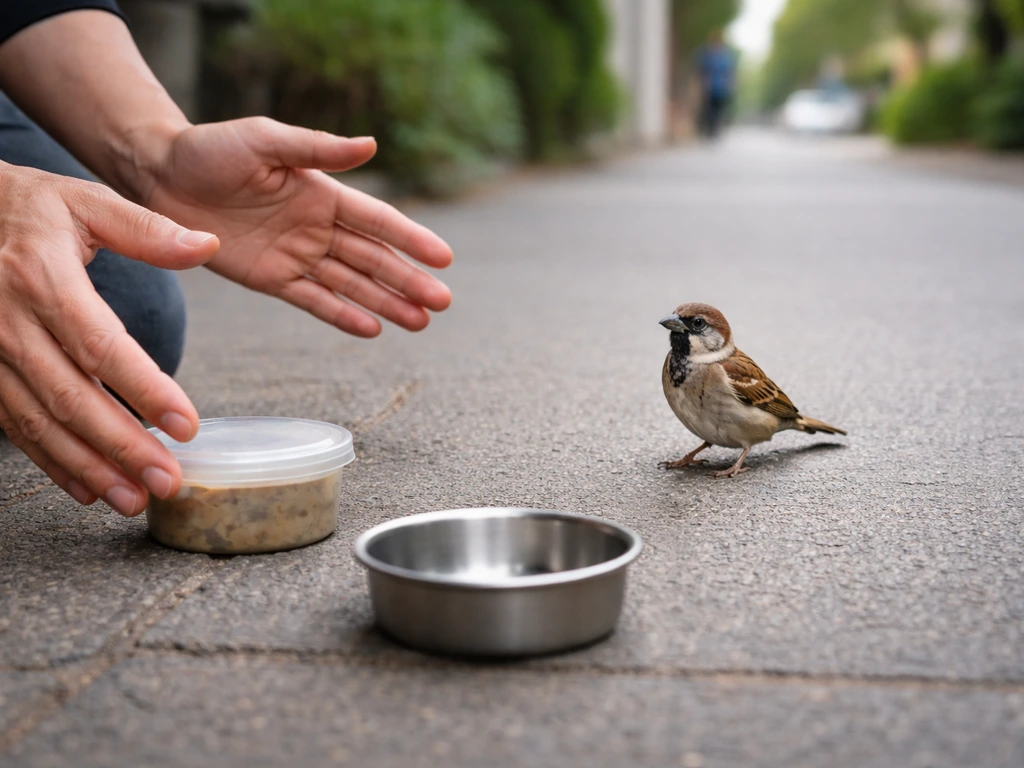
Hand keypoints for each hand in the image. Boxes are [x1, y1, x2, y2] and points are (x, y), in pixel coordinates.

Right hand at [0, 162, 219, 514]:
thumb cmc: (25, 209)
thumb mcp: (83, 201)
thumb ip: (146, 229)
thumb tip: (207, 244)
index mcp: (42, 278)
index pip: (100, 345)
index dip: (145, 390)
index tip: (186, 426)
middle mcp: (8, 323)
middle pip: (71, 397)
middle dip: (122, 447)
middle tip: (168, 481)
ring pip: (41, 422)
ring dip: (89, 467)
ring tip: (134, 499)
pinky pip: (15, 425)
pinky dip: (52, 462)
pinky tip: (87, 489)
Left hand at [141, 118, 453, 336]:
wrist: (159, 177)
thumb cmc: (211, 149)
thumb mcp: (264, 139)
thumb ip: (317, 148)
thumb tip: (370, 145)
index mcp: (322, 192)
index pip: (377, 220)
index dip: (411, 239)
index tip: (444, 258)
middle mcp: (317, 227)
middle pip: (373, 259)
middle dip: (408, 281)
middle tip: (442, 302)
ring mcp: (297, 255)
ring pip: (352, 284)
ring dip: (386, 303)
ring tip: (420, 323)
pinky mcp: (271, 279)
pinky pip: (313, 300)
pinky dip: (342, 315)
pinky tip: (373, 329)